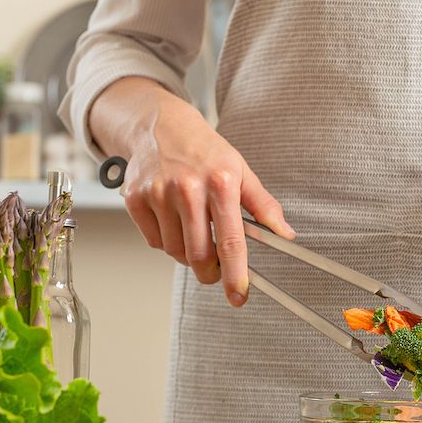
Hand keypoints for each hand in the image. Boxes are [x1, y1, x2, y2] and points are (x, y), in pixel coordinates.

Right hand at [89, 78, 293, 305]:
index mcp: (221, 183)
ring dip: (187, 255)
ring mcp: (158, 194)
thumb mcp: (241, 170)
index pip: (231, 241)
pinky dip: (166, 241)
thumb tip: (286, 234)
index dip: (235, 274)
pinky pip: (154, 241)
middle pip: (199, 254)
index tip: (239, 296)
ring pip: (174, 252)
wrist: (161, 126)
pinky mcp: (135, 199)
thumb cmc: (205, 152)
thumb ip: (263, 205)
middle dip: (209, 272)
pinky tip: (173, 222)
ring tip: (194, 234)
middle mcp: (187, 189)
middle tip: (215, 271)